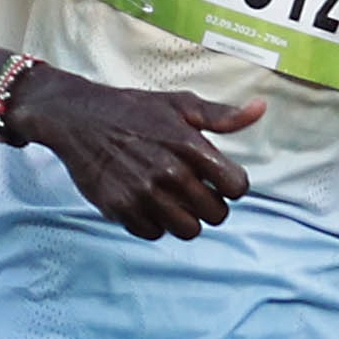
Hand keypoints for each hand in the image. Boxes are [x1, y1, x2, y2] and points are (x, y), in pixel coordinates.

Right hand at [22, 67, 265, 238]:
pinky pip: (154, 233)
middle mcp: (169, 172)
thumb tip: (260, 109)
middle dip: (209, 204)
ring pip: (188, 230)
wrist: (78, 118)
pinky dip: (154, 223)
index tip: (217, 179)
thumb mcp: (180, 105)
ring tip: (171, 200)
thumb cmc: (133, 110)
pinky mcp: (120, 208)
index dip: (231, 185)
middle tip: (193, 191)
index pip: (237, 187)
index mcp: (190, 145)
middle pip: (216, 214)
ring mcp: (144, 193)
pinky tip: (147, 203)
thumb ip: (222, 115)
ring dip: (184, 218)